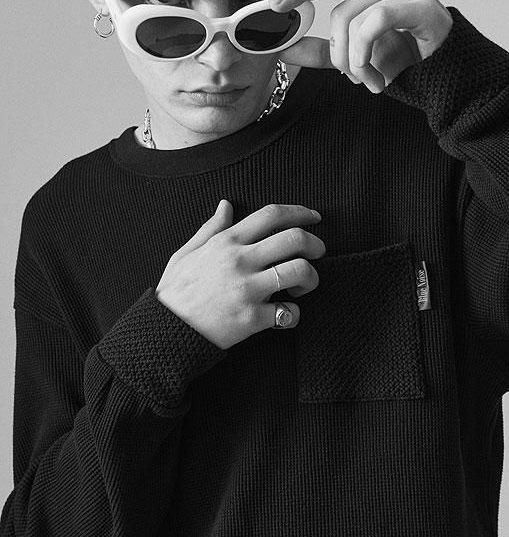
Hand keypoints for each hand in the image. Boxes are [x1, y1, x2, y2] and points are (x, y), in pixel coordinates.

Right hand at [155, 200, 324, 349]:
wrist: (163, 332)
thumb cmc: (175, 291)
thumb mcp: (187, 252)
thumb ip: (211, 228)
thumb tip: (226, 204)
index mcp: (226, 241)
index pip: (272, 215)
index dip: (300, 212)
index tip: (314, 217)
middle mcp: (240, 260)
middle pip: (295, 238)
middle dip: (316, 244)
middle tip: (318, 253)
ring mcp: (247, 289)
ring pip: (300, 271)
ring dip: (311, 278)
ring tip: (302, 286)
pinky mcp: (252, 318)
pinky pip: (290, 313)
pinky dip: (294, 315)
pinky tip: (285, 315)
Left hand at [270, 0, 452, 92]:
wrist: (448, 78)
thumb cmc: (407, 61)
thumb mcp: (357, 57)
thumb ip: (324, 50)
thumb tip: (284, 48)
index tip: (275, 4)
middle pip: (340, 14)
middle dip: (340, 55)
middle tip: (355, 79)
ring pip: (356, 22)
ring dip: (357, 64)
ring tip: (373, 81)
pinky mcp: (422, 4)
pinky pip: (376, 22)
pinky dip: (367, 53)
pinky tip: (377, 76)